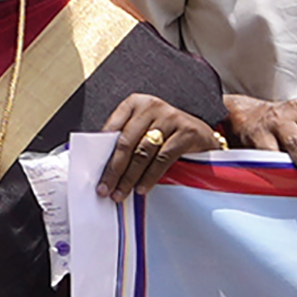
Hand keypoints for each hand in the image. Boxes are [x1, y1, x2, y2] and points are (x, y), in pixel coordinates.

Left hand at [95, 91, 217, 195]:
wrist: (202, 136)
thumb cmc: (166, 135)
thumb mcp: (143, 131)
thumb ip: (125, 141)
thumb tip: (101, 168)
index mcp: (136, 103)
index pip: (113, 128)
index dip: (102, 153)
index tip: (94, 173)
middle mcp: (152, 106)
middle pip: (126, 143)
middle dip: (114, 170)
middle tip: (105, 189)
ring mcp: (171, 117)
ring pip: (143, 153)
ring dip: (129, 177)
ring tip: (121, 193)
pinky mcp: (186, 132)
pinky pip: (162, 159)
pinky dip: (150, 177)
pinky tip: (141, 188)